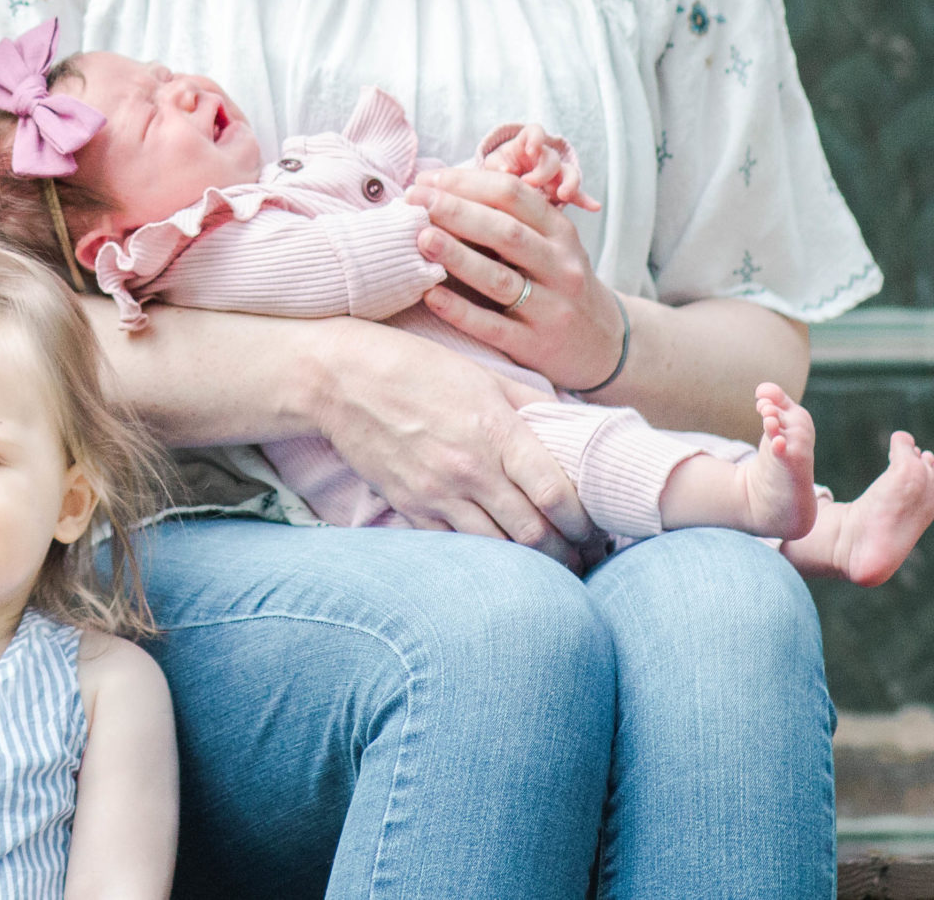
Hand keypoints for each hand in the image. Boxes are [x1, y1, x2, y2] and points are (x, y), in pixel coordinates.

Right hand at [310, 318, 594, 563]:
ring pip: (499, 548)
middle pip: (534, 532)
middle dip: (567, 553)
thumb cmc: (411, 367)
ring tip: (553, 567)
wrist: (337, 380)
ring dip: (532, 564)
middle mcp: (470, 469)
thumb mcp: (479, 374)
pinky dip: (484, 555)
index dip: (585, 520)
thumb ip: (529, 403)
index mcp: (495, 431)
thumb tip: (571, 425)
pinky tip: (500, 556)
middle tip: (585, 558)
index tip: (597, 528)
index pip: (556, 493)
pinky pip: (457, 545)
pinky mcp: (409, 506)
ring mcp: (437, 493)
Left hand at [408, 163, 628, 393]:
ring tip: (421, 237)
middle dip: (456, 211)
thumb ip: (511, 220)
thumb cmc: (559, 284)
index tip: (426, 178)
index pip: (514, 196)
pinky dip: (459, 311)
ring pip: (499, 279)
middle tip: (414, 198)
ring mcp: (551, 308)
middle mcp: (560, 268)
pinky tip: (430, 294)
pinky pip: (492, 326)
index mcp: (561, 234)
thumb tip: (442, 190)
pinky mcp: (535, 345)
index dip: (467, 183)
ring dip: (457, 256)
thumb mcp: (552, 246)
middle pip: (506, 232)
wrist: (606, 346)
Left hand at [476, 123, 600, 212]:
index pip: (535, 132)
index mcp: (525, 145)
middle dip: (543, 172)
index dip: (535, 138)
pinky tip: (594, 206)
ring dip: (569, 184)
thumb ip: (497, 166)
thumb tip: (504, 172)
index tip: (531, 150)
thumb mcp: (493, 165)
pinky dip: (584, 200)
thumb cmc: (498, 169)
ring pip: (569, 173)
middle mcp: (544, 157)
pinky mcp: (561, 189)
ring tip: (563, 195)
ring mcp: (555, 173)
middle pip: (552, 158)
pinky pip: (577, 194)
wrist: (503, 183)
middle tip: (529, 183)